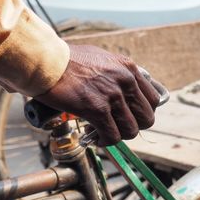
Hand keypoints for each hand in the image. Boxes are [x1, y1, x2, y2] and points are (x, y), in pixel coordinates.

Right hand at [35, 45, 159, 146]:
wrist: (46, 61)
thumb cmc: (67, 60)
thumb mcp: (101, 58)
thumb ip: (117, 72)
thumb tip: (122, 88)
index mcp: (129, 68)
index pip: (153, 100)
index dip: (141, 113)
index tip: (128, 117)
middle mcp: (125, 80)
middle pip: (147, 118)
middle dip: (132, 126)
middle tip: (116, 126)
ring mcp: (113, 95)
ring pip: (131, 130)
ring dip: (118, 135)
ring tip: (103, 132)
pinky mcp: (97, 109)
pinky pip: (112, 136)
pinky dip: (105, 141)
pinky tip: (94, 137)